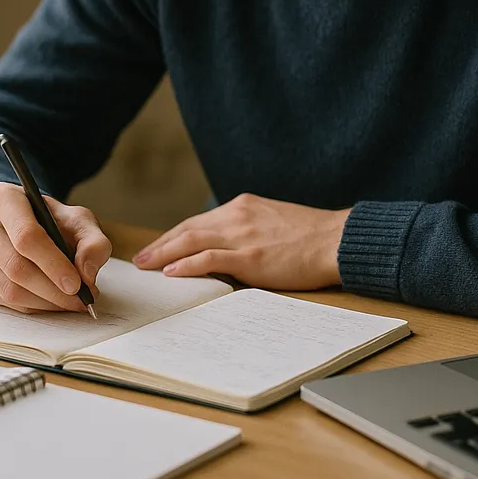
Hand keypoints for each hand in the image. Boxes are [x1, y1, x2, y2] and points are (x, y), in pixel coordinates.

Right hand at [0, 182, 111, 312]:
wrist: (24, 223)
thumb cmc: (51, 220)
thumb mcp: (78, 219)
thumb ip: (92, 241)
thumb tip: (87, 272)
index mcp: (2, 197)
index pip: (26, 236)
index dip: (53, 263)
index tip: (76, 284)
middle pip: (16, 266)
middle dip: (53, 290)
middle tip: (80, 300)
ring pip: (8, 289)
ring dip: (45, 302)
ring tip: (71, 302)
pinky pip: (3, 302)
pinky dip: (32, 307)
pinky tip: (51, 302)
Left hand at [132, 193, 351, 289]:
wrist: (336, 239)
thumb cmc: (311, 235)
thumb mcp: (273, 221)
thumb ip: (249, 228)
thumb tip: (229, 247)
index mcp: (243, 206)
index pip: (199, 221)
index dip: (174, 235)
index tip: (159, 247)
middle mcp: (238, 215)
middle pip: (188, 228)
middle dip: (161, 244)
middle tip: (140, 259)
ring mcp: (243, 235)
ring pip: (192, 240)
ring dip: (164, 253)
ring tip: (146, 266)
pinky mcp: (251, 256)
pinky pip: (210, 258)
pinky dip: (187, 264)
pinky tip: (171, 272)